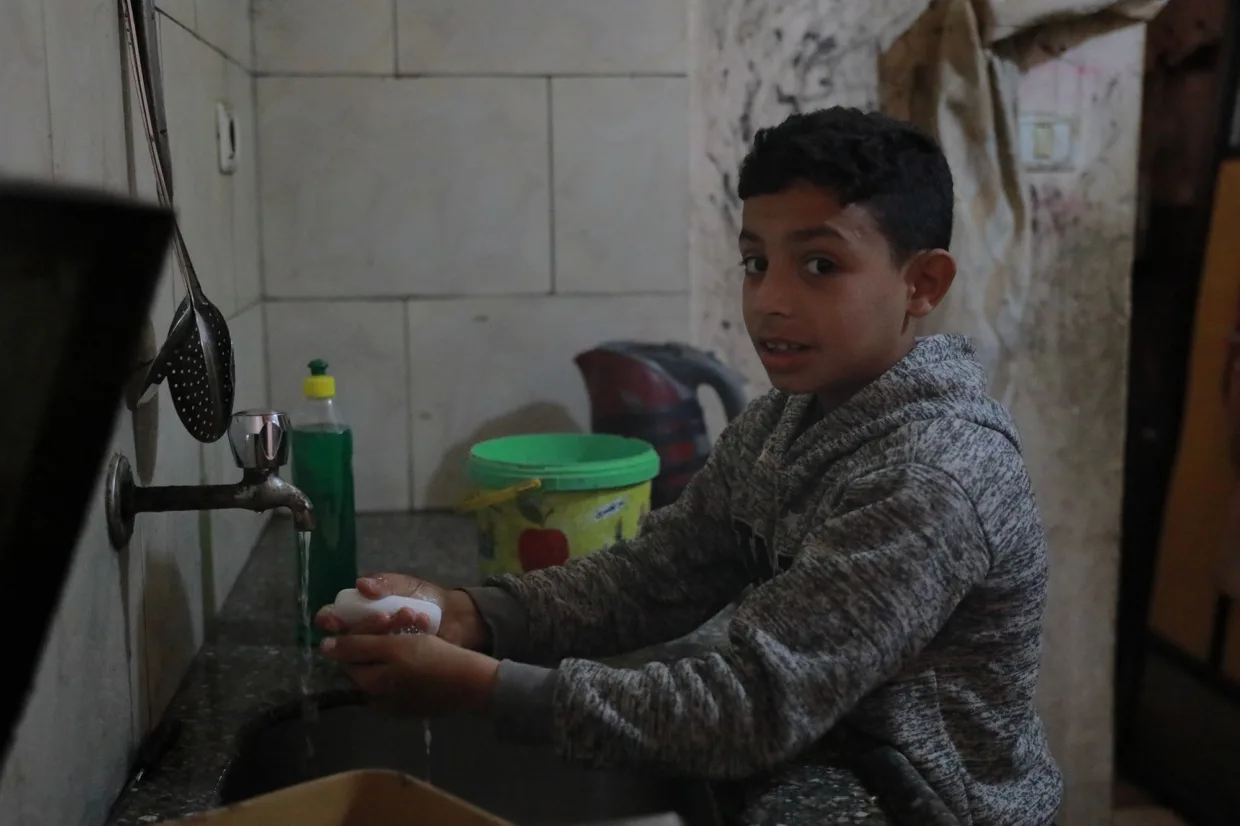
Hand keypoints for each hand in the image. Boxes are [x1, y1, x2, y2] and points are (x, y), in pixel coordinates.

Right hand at [315, 574, 487, 649]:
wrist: (454, 614)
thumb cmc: (423, 596)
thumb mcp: (403, 585)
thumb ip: (383, 583)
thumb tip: (361, 585)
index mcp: (358, 611)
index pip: (332, 619)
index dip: (328, 620)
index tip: (335, 621)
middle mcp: (364, 634)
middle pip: (348, 638)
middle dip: (365, 627)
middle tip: (387, 617)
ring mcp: (378, 652)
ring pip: (367, 651)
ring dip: (386, 633)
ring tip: (412, 615)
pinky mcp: (395, 665)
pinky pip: (389, 660)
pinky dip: (404, 642)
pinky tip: (422, 625)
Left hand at [320, 632, 498, 714]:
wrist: (473, 683)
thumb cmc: (432, 660)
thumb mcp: (392, 648)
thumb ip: (357, 647)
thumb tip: (324, 647)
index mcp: (369, 687)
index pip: (351, 655)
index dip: (365, 630)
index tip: (385, 615)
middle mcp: (378, 700)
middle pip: (370, 660)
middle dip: (384, 633)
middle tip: (407, 615)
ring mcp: (398, 704)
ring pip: (388, 666)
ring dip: (400, 641)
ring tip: (421, 623)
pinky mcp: (416, 703)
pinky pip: (404, 676)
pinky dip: (412, 657)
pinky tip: (428, 644)